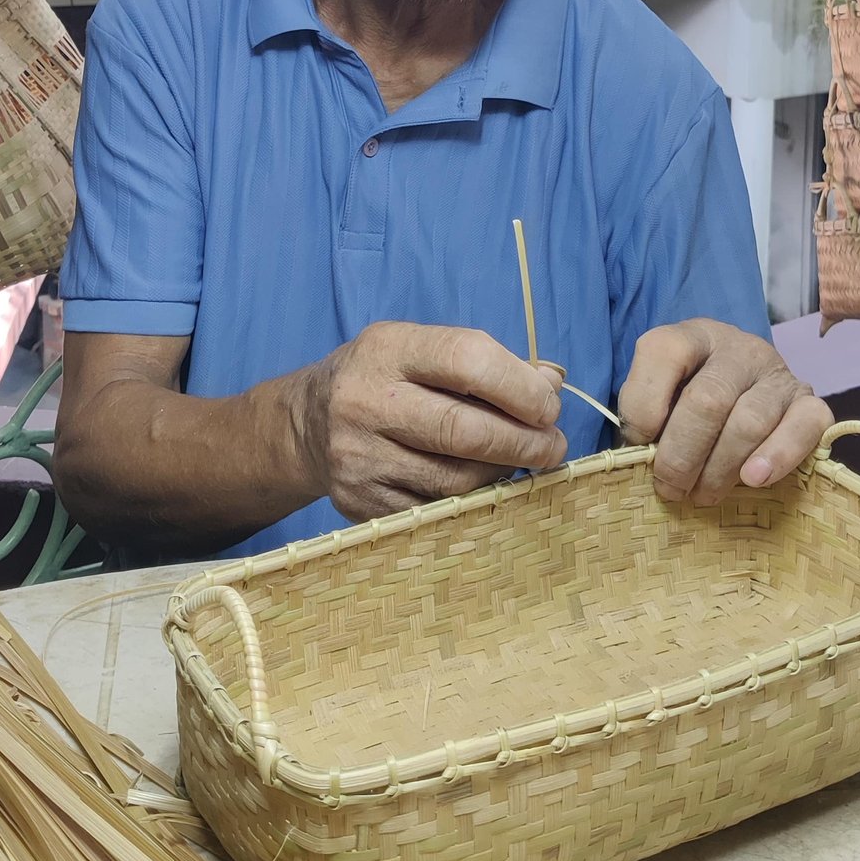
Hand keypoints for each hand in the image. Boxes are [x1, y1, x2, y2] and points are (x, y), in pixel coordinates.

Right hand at [292, 321, 566, 521]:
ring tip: (516, 462)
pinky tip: (479, 485)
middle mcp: (365, 401)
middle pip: (465, 430)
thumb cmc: (385, 380)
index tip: (550, 405)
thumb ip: (486, 363)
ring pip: (456, 480)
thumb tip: (551, 381)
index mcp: (387, 349)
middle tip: (553, 446)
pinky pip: (435, 511)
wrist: (305, 424)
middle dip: (525, 442)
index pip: (468, 361)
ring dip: (501, 473)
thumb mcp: (422, 351)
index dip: (521, 387)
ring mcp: (358, 457)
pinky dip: (469, 502)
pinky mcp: (358, 503)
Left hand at [616, 320, 831, 504]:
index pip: (664, 352)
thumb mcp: (660, 395)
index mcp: (693, 336)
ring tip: (703, 494)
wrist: (746, 397)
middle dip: (681, 455)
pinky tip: (753, 479)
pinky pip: (804, 427)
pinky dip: (778, 457)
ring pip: (749, 422)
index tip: (638, 442)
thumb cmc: (690, 402)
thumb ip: (644, 412)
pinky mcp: (810, 402)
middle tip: (670, 488)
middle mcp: (738, 348)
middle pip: (708, 400)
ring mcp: (777, 373)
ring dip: (720, 469)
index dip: (644, 405)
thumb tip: (639, 451)